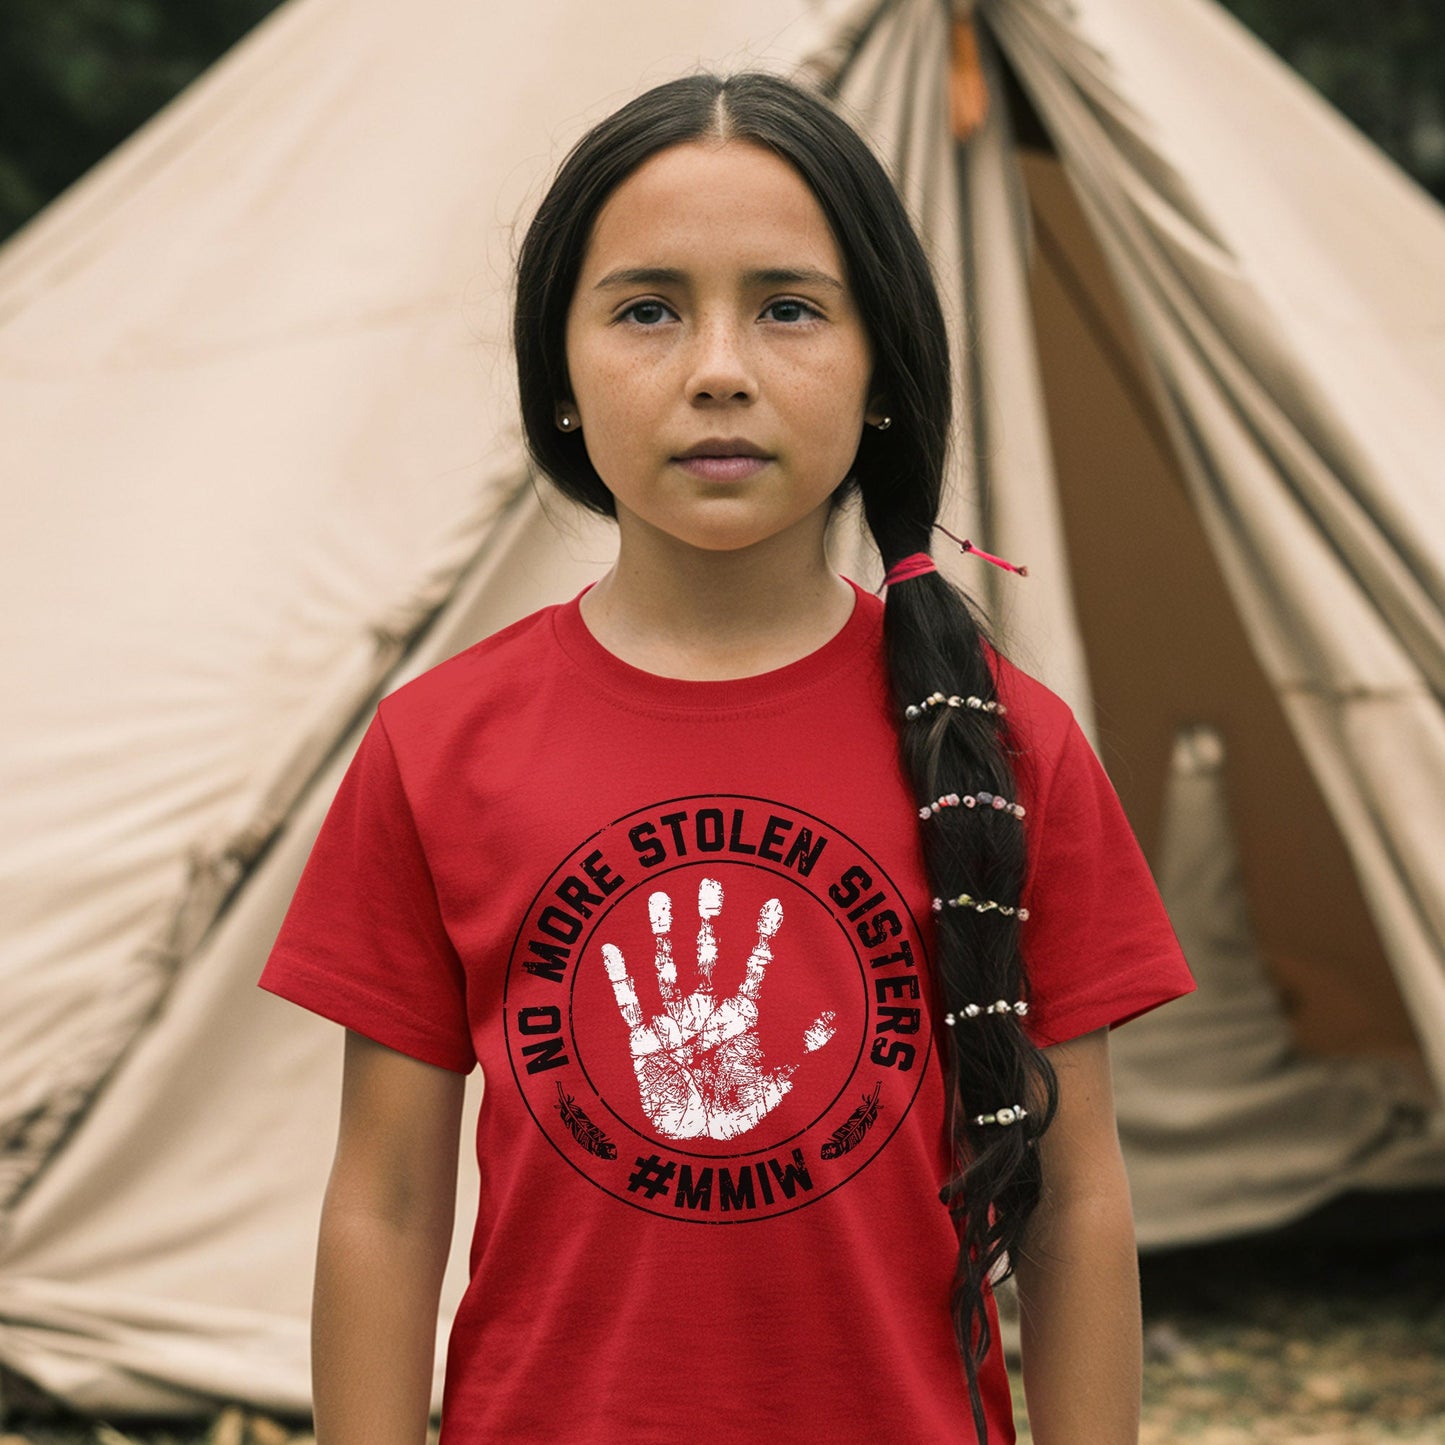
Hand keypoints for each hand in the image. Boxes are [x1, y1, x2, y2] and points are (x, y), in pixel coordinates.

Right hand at [601, 878, 835, 1140]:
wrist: (696, 1140)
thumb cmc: (735, 1110)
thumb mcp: (773, 1081)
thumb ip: (797, 1049)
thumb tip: (833, 1019)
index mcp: (739, 1017)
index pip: (754, 968)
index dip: (763, 938)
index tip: (773, 905)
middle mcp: (706, 1011)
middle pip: (708, 956)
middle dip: (709, 921)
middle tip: (710, 883)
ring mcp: (675, 1022)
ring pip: (668, 969)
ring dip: (665, 936)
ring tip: (661, 899)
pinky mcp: (645, 1040)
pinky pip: (631, 1004)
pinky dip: (622, 978)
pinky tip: (613, 949)